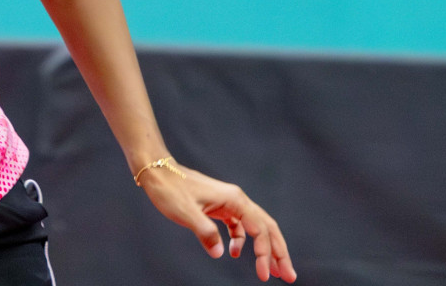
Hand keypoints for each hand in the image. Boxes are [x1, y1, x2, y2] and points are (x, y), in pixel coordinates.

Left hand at [138, 159, 295, 281]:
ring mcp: (228, 203)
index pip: (260, 229)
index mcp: (234, 199)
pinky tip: (234, 253)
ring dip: (264, 249)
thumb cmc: (170, 188)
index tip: (264, 274)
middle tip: (289, 275)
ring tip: (269, 270)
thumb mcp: (186, 212)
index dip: (266, 253)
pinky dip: (241, 241)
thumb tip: (219, 253)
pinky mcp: (218, 207)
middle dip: (279, 252)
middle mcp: (236, 200)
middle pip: (267, 227)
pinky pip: (238, 226)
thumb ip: (205, 233)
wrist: (156, 171)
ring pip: (255, 228)